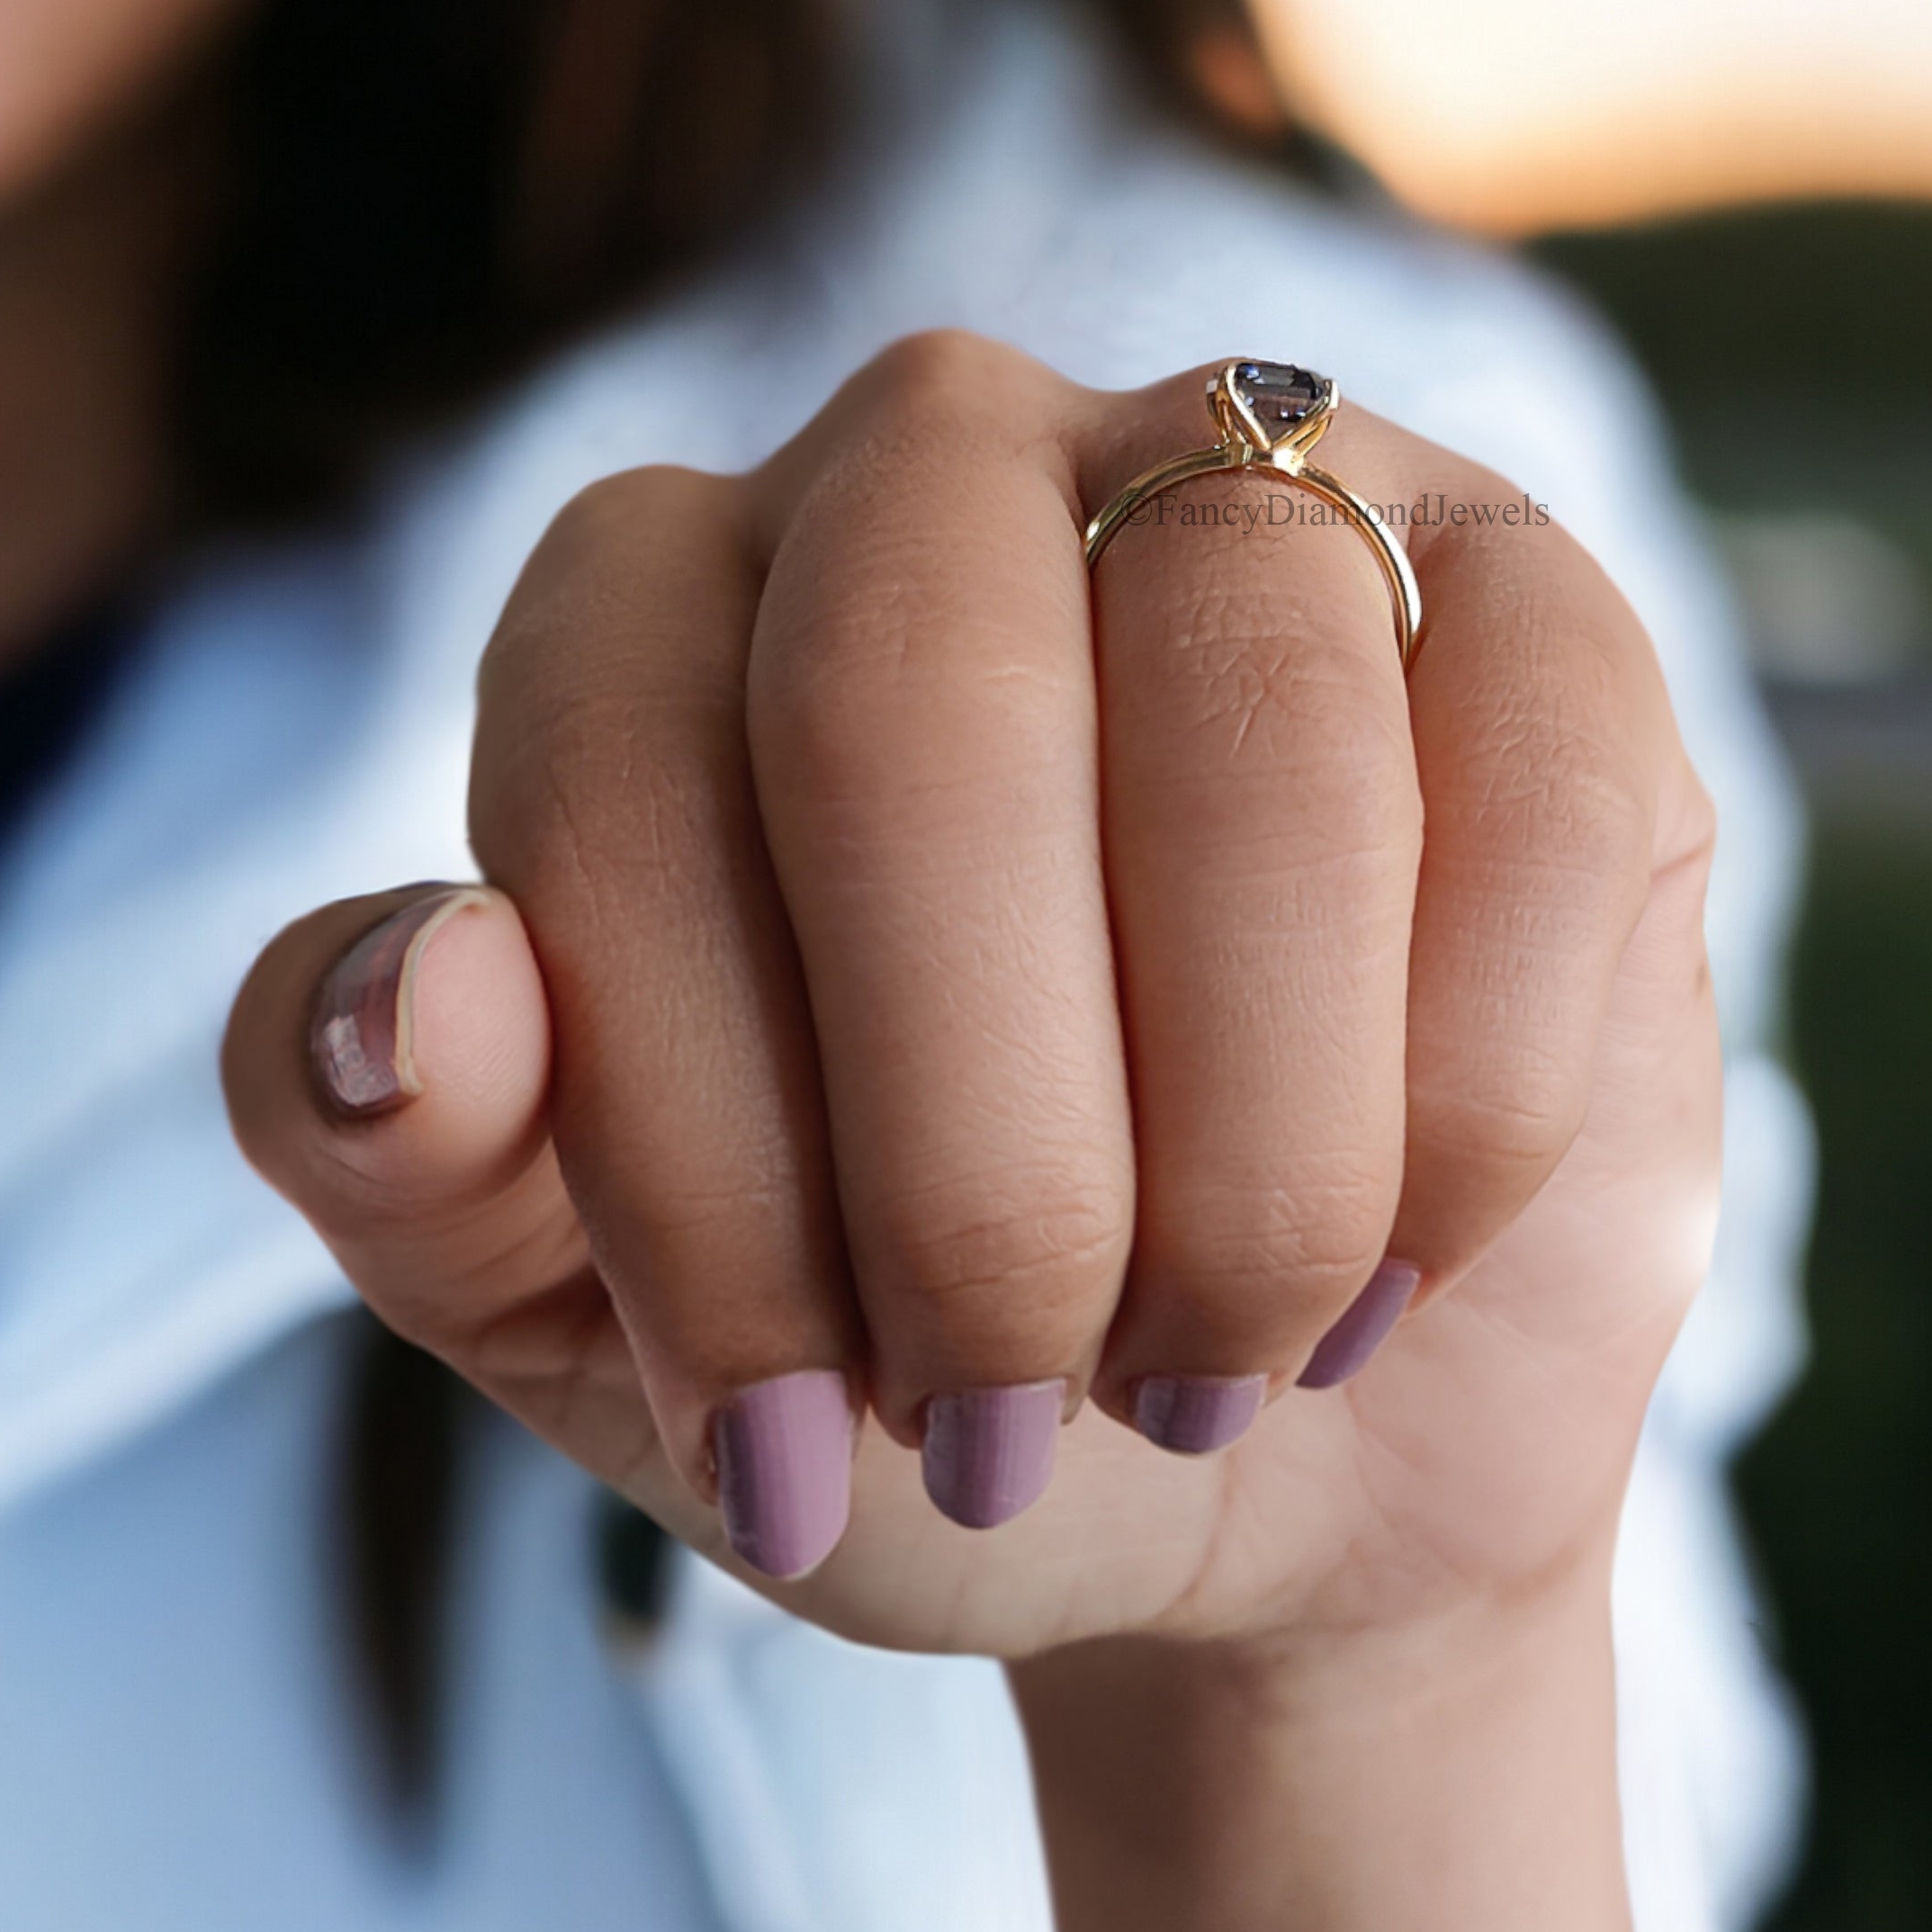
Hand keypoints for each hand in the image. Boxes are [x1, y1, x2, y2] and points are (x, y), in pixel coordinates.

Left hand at [224, 331, 1720, 1672]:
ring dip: (1242, 1154)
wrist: (1245, 1457)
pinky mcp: (1525, 597)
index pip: (610, 794)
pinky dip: (1465, 1098)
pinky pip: (1528, 769)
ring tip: (1210, 1357)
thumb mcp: (593, 1328)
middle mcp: (923, 474)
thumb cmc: (885, 1359)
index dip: (697, 1170)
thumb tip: (403, 1008)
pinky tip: (1403, 1245)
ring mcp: (1244, 489)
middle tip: (1010, 1409)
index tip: (778, 1450)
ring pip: (1251, 714)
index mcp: (643, 616)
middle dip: (978, 1157)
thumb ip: (415, 1167)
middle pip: (915, 696)